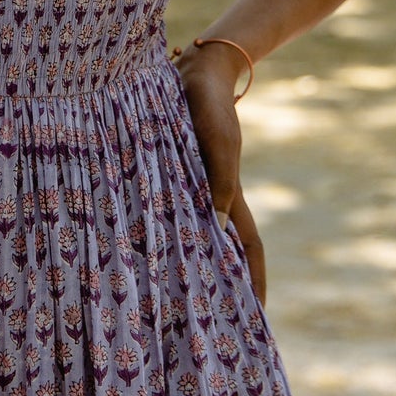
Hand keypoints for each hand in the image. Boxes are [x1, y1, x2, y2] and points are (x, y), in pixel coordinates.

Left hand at [172, 48, 267, 304]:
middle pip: (219, 250)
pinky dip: (159, 234)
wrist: (195, 71)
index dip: (255, 284)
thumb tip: (217, 227)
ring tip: (168, 300)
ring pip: (189, 235)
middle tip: (211, 324)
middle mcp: (210, 198)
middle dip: (219, 285)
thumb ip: (220, 180)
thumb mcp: (219, 142)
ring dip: (185, 263)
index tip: (258, 318)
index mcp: (231, 196)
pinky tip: (138, 250)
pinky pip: (163, 212)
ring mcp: (189, 187)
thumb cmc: (211, 107)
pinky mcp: (165, 174)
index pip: (249, 249)